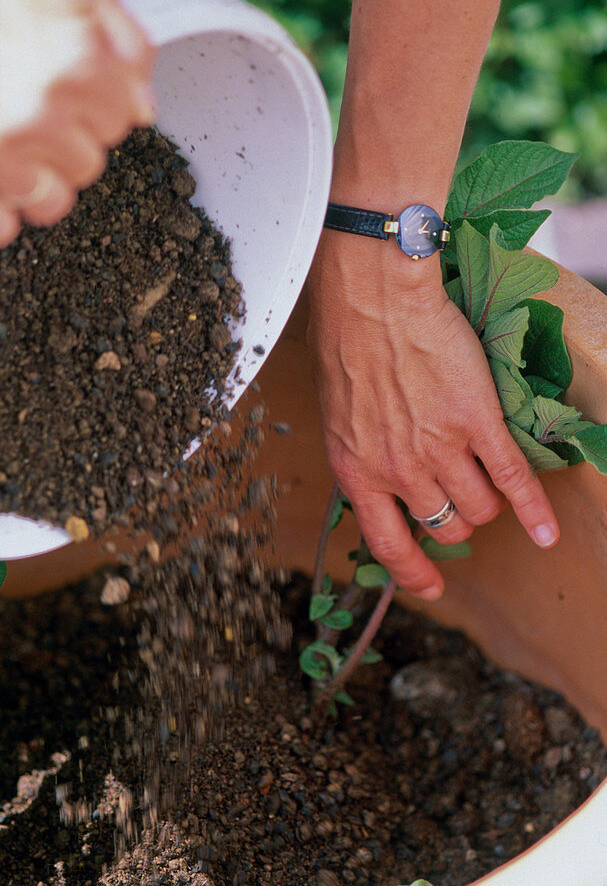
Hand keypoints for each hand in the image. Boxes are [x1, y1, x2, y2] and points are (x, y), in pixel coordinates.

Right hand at [0, 0, 153, 247]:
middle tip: (22, 115)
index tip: (63, 97)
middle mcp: (41, 109)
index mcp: (78, 58)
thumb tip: (145, 104)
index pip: (122, 122)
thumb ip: (124, 36)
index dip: (93, 110)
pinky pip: (1, 231)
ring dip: (29, 183)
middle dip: (62, 146)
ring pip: (52, 205)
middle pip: (88, 166)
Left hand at [308, 231, 559, 599]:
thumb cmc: (347, 346)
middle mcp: (399, 472)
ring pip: (480, 508)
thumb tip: (382, 479)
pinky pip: (513, 481)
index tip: (430, 586)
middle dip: (457, 520)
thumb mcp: (339, 417)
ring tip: (489, 483)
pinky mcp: (478, 423)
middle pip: (446, 527)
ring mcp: (441, 450)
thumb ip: (363, 456)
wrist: (373, 299)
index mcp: (358, 473)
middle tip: (460, 496)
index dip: (412, 572)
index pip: (389, 546)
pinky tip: (546, 532)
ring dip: (489, 504)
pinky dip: (534, 512)